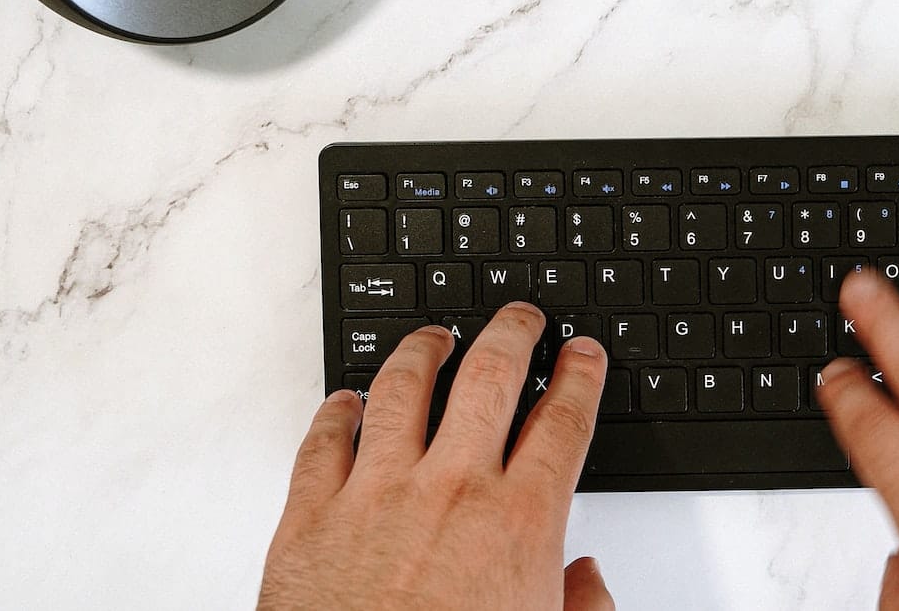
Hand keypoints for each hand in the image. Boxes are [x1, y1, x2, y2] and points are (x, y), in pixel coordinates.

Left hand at [259, 303, 614, 610]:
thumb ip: (583, 609)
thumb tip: (589, 581)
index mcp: (518, 524)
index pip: (562, 421)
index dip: (580, 376)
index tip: (582, 355)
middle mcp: (451, 493)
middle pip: (490, 378)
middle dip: (512, 333)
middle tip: (521, 317)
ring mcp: (375, 496)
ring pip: (403, 389)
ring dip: (424, 351)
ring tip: (435, 338)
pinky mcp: (309, 516)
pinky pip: (322, 440)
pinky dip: (337, 411)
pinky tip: (346, 400)